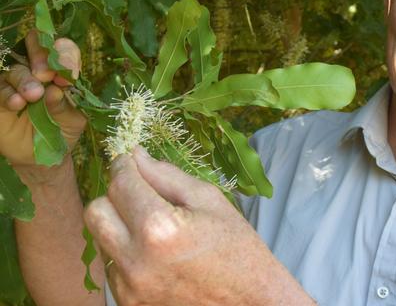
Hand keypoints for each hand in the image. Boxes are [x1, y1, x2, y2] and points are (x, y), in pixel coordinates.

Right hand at [0, 30, 85, 165]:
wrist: (41, 156)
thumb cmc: (62, 131)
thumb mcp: (73, 121)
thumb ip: (66, 105)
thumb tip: (55, 90)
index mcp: (61, 72)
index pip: (63, 50)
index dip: (66, 54)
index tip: (69, 71)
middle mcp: (37, 71)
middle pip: (36, 49)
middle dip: (41, 56)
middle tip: (45, 74)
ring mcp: (16, 82)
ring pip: (16, 69)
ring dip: (24, 80)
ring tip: (33, 96)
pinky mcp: (0, 97)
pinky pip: (0, 89)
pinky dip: (7, 94)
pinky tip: (16, 103)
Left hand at [85, 146, 314, 305]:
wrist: (250, 300)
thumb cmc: (237, 246)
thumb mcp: (209, 200)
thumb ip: (168, 176)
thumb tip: (136, 155)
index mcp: (160, 228)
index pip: (121, 183)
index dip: (124, 165)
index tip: (129, 158)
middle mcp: (136, 260)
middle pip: (96, 211)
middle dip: (115, 195)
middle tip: (140, 193)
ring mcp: (128, 286)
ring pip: (101, 237)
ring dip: (120, 225)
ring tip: (156, 228)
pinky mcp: (128, 302)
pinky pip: (113, 264)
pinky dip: (128, 252)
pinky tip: (157, 254)